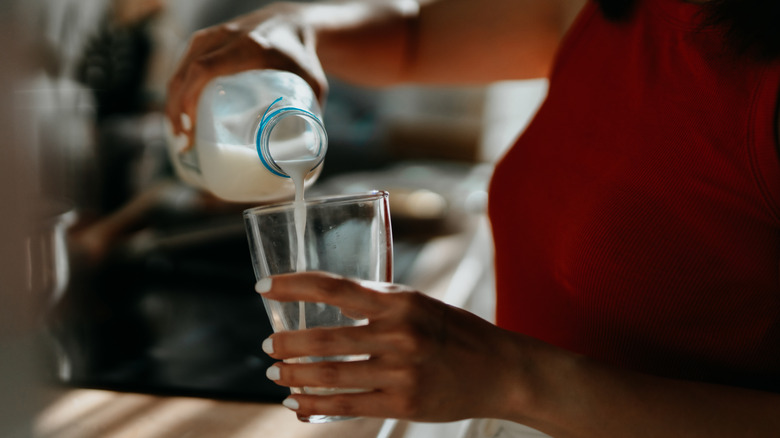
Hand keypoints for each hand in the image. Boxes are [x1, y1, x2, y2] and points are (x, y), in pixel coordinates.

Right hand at [165, 2, 327, 149]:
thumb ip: (312, 116)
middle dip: (177, 110)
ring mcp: (211, 36)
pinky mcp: (205, 40)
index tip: (191, 128)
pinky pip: (182, 66)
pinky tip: (180, 114)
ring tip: (181, 134)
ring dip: (174, 103)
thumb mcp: (313, 83)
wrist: (292, 22)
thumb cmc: (303, 56)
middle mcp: (224, 38)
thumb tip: (308, 159)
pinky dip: (177, 91)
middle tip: (184, 142)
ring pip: (180, 70)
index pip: (205, 69)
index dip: (190, 99)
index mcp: (248, 47)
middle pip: (186, 73)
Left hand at [256, 272, 532, 421]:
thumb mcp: (417, 304)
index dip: (293, 286)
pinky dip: (315, 405)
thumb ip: (376, 304)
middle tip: (268, 347)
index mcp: (400, 301)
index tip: (264, 287)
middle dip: (286, 344)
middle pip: (324, 339)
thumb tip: (325, 302)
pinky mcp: (404, 403)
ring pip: (330, 376)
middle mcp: (399, 334)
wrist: (499, 370)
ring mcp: (402, 372)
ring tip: (276, 375)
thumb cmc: (453, 332)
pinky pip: (347, 406)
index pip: (334, 288)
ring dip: (294, 376)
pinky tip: (298, 404)